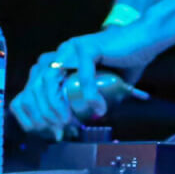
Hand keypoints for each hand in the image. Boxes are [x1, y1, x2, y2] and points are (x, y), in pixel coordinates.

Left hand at [9, 27, 152, 140]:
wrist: (145, 41)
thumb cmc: (122, 65)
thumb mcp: (96, 89)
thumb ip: (82, 102)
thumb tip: (71, 129)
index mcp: (55, 63)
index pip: (29, 90)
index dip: (33, 114)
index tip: (48, 132)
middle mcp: (57, 53)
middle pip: (35, 86)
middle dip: (43, 114)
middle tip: (59, 130)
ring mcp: (70, 47)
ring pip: (49, 79)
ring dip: (56, 104)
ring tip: (70, 121)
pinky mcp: (87, 46)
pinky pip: (82, 74)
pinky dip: (89, 94)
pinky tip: (98, 107)